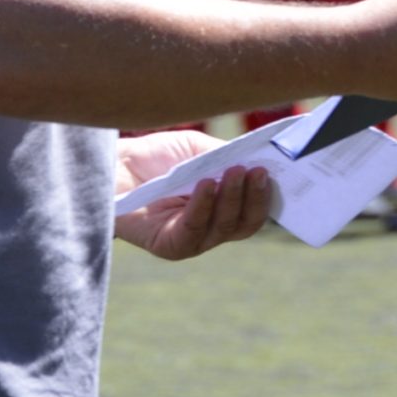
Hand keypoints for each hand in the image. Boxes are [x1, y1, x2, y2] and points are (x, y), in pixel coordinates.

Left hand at [111, 130, 271, 259]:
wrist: (114, 165)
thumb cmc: (158, 156)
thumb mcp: (202, 151)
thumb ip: (230, 159)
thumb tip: (264, 159)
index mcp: (224, 208)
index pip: (256, 211)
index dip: (270, 196)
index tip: (282, 173)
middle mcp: (211, 229)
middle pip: (245, 224)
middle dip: (255, 197)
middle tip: (258, 171)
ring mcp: (192, 240)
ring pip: (224, 227)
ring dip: (233, 198)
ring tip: (237, 171)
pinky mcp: (168, 245)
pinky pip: (193, 230)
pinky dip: (203, 206)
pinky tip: (207, 183)